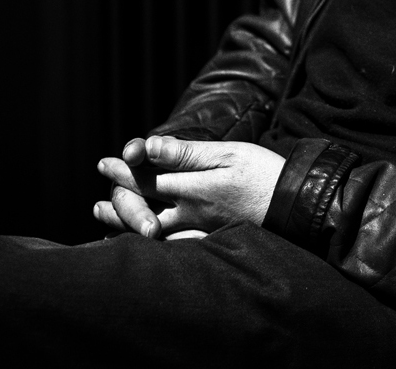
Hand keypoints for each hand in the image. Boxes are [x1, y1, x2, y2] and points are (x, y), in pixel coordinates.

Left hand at [94, 136, 284, 237]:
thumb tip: (148, 148)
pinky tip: (142, 240)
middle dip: (118, 198)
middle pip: (143, 209)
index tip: (106, 162)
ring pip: (151, 232)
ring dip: (125, 222)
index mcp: (193, 188)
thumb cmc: (263, 173)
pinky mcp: (211, 241)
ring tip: (104, 215)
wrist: (295, 205)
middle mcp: (191, 214)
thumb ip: (186, 153)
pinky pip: (170, 248)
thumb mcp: (227, 153)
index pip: (147, 180)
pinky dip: (149, 243)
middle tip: (100, 192)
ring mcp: (200, 232)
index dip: (124, 170)